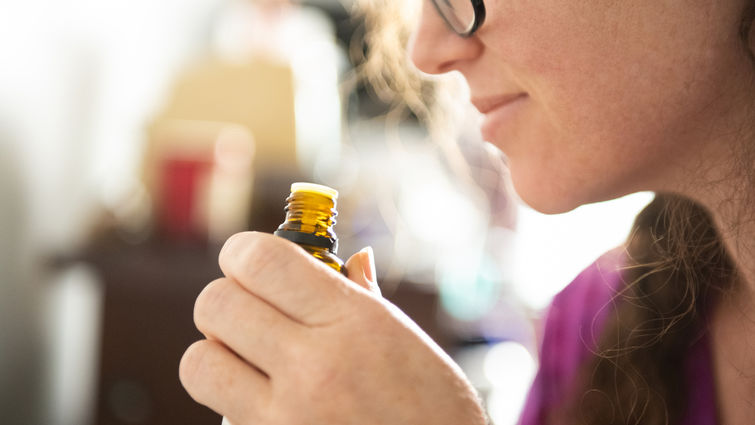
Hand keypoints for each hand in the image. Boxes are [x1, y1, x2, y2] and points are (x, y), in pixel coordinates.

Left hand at [179, 231, 486, 424]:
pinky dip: (234, 403)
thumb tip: (353, 260)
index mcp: (352, 321)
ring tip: (248, 360)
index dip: (242, 252)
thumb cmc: (436, 411)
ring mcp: (287, 418)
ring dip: (215, 354)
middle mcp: (314, 366)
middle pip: (215, 305)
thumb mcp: (409, 343)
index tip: (249, 262)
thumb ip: (366, 298)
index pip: (261, 260)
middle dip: (225, 300)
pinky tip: (269, 404)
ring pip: (198, 364)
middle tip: (251, 312)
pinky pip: (221, 415)